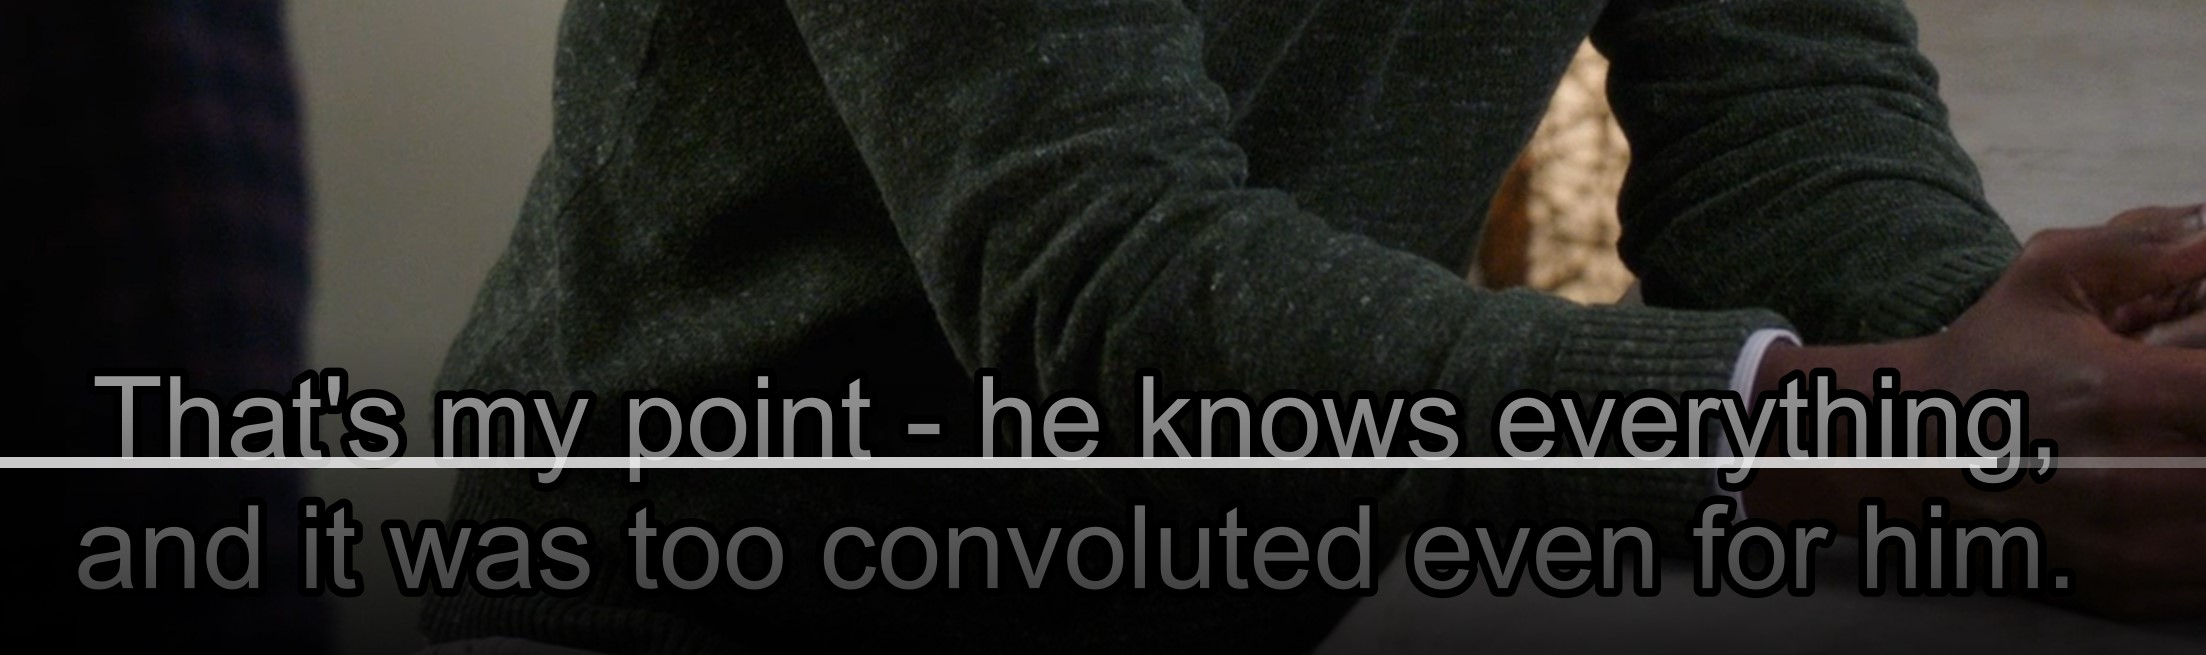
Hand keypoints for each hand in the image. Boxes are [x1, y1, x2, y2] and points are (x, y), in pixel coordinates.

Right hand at [1744, 205, 2205, 617]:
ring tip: (2183, 449)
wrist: (1897, 452)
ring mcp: (2127, 551)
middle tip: (2190, 414)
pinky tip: (2181, 501)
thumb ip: (2144, 247)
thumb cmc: (1983, 360)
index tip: (2200, 377)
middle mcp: (2128, 483)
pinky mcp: (2121, 593)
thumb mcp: (2048, 279)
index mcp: (2119, 396)